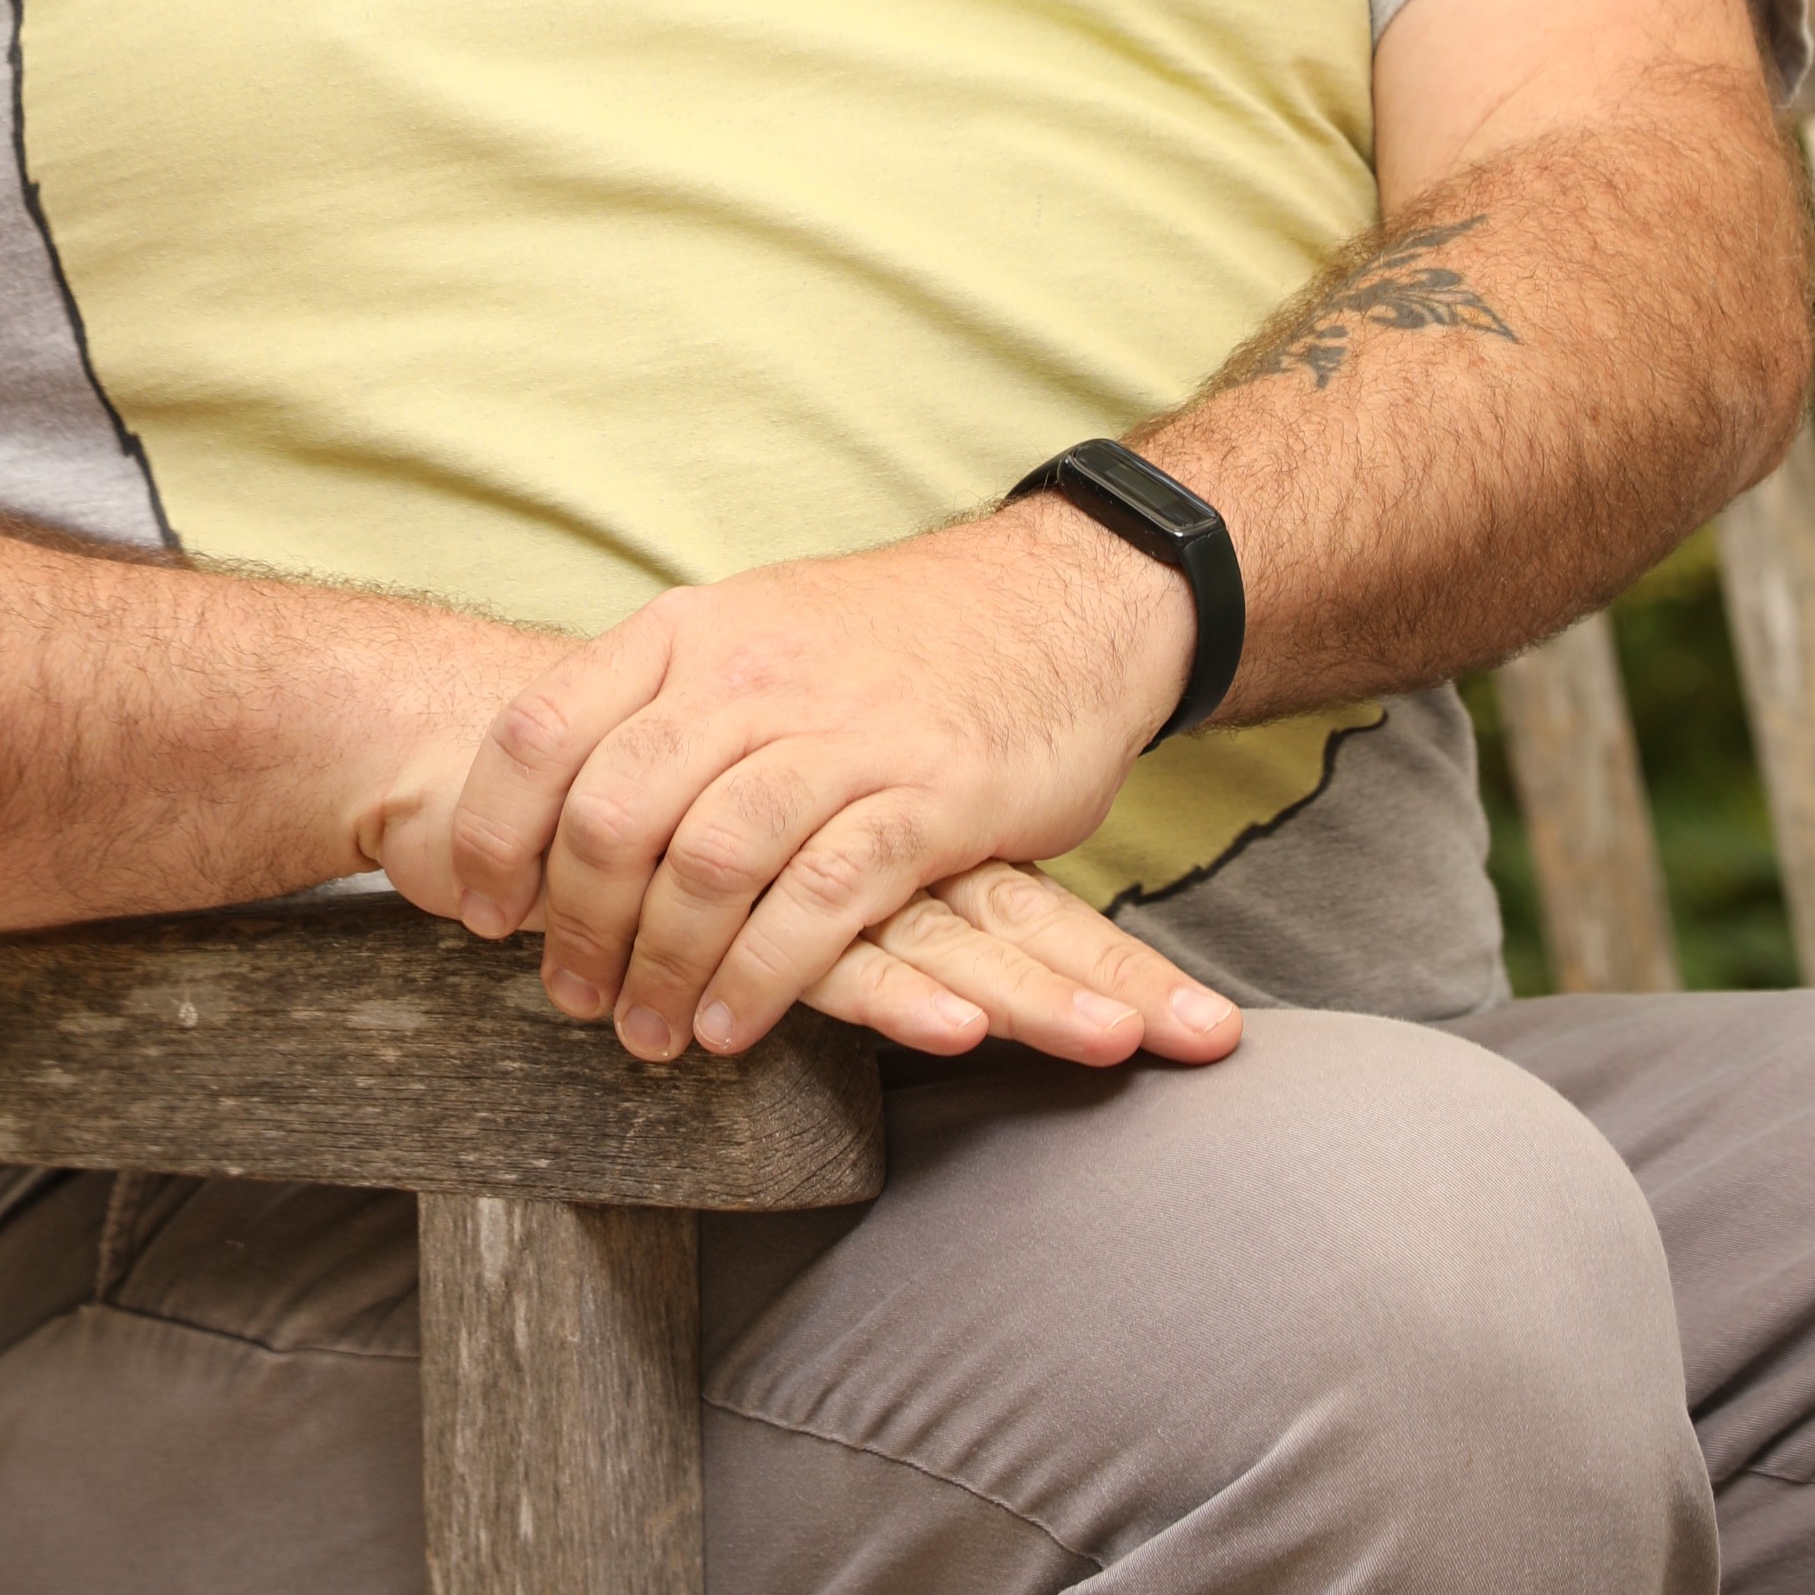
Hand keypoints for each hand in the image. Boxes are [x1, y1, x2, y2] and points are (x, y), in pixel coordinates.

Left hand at [446, 495, 1192, 1060]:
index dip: (494, 831)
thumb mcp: (752, 631)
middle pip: (613, 813)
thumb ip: (663, 702)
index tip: (487, 908)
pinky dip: (762, 977)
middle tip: (571, 994)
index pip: (545, 729)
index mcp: (691, 631)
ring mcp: (839, 735)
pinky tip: (735, 1025)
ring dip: (663, 969)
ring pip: (707, 865)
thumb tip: (557, 793)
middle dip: (576, 925)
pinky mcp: (925, 797)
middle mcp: (750, 675)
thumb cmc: (886, 640)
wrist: (1051, 599)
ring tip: (649, 1031)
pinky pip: (820, 901)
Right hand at [810, 861, 1240, 1069]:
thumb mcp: (848, 879)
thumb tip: (1007, 977)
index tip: (1215, 1031)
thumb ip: (915, 921)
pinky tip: (959, 1031)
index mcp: (931, 862)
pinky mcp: (772, 935)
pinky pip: (841, 969)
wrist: (599, 778)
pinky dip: (901, 1000)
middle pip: (1022, 926)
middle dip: (1113, 983)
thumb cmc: (769, 854)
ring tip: (1117, 1036)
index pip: (1040, 915)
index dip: (1123, 968)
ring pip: (951, 946)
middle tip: (1207, 1034)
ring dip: (1036, 998)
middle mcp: (901, 873)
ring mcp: (840, 897)